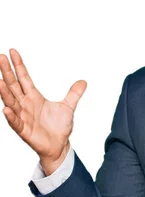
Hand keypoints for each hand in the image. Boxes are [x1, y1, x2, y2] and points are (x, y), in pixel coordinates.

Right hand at [0, 49, 86, 175]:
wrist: (59, 145)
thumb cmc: (58, 126)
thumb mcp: (68, 106)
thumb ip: (74, 93)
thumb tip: (83, 81)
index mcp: (34, 97)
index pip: (24, 77)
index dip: (18, 65)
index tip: (12, 51)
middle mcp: (25, 104)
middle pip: (14, 85)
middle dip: (7, 72)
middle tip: (0, 57)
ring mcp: (23, 116)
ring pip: (11, 101)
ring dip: (4, 92)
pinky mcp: (24, 130)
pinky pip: (15, 122)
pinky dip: (11, 116)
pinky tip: (6, 109)